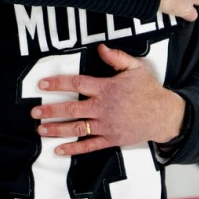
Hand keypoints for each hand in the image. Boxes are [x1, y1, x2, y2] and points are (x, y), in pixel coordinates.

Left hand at [30, 44, 184, 156]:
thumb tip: (100, 48)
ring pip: (77, 128)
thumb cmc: (149, 90)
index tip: (42, 85)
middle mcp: (103, 107)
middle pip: (71, 108)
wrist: (165, 115)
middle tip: (34, 112)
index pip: (77, 83)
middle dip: (50, 110)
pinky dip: (73, 149)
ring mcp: (107, 125)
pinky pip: (89, 146)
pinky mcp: (111, 139)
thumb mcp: (136, 68)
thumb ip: (117, 57)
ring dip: (57, 129)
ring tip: (40, 130)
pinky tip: (59, 150)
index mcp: (106, 88)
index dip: (57, 83)